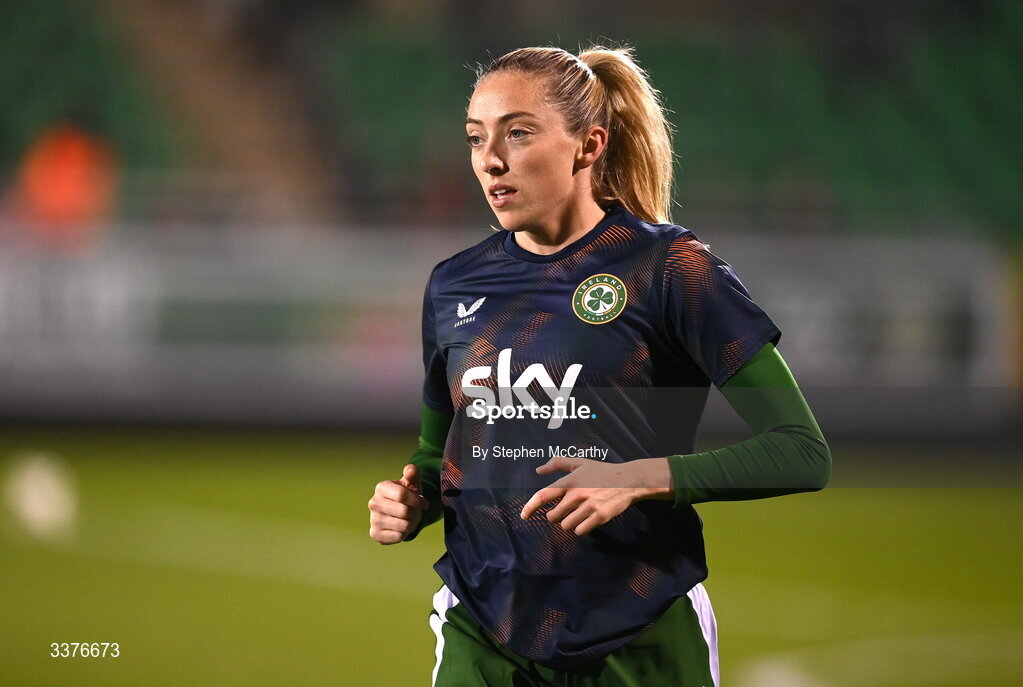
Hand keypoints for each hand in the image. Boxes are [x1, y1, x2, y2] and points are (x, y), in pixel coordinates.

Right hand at [368, 464, 430, 544]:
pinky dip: (403, 534)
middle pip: (404, 511)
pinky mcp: (375, 534)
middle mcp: (374, 503)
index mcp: (381, 487)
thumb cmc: (407, 496)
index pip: (402, 495)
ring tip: (406, 518)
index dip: (417, 500)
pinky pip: (398, 537)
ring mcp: (373, 519)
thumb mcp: (412, 483)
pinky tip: (399, 527)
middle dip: (414, 512)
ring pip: (404, 525)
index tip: (423, 502)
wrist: (400, 514)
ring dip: (410, 523)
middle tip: (412, 511)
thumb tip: (411, 469)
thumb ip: (413, 474)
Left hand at [520, 456, 669, 535]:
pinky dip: (581, 529)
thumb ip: (558, 464)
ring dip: (569, 523)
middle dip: (556, 516)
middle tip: (566, 510)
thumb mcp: (580, 463)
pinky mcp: (599, 517)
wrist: (629, 480)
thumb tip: (538, 470)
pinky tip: (587, 520)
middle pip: (553, 517)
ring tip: (579, 514)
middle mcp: (576, 494)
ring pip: (566, 526)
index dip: (530, 507)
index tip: (524, 516)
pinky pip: (580, 531)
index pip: (543, 495)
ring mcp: (588, 506)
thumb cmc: (602, 471)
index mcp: (569, 481)